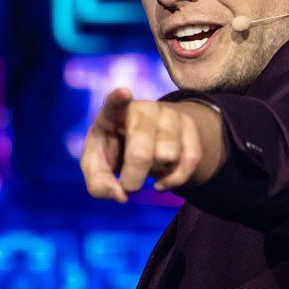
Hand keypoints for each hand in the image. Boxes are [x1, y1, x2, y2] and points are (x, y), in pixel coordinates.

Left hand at [81, 89, 221, 202]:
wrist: (144, 143)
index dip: (118, 99)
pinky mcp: (189, 126)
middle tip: (128, 185)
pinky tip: (162, 181)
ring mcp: (168, 115)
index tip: (123, 93)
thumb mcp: (97, 167)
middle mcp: (142, 109)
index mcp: (112, 114)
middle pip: (141, 152)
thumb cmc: (114, 152)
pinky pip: (191, 160)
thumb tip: (122, 196)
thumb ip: (99, 184)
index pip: (114, 103)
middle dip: (133, 179)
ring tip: (148, 166)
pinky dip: (175, 179)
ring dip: (157, 172)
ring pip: (169, 156)